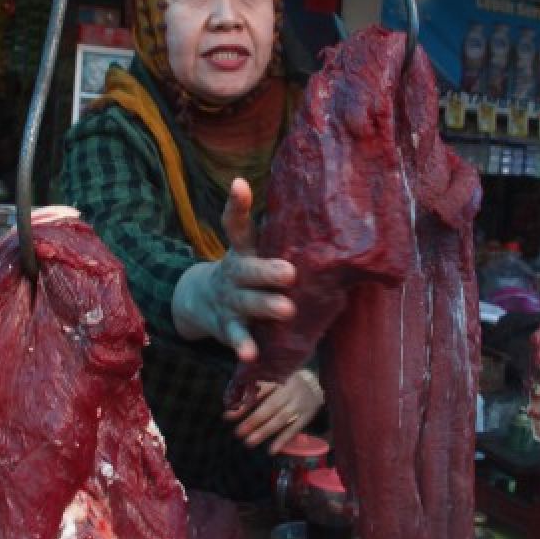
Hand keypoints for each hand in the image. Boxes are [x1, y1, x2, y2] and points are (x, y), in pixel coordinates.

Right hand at [171, 178, 295, 361]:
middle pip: (248, 268)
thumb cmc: (246, 274)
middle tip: (289, 273)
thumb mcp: (254, 253)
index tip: (239, 185)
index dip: (237, 205)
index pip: (237, 224)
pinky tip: (250, 354)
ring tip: (285, 310)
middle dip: (268, 271)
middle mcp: (234, 272)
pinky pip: (237, 336)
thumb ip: (282, 243)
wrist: (199, 302)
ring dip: (265, 306)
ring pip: (247, 302)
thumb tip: (340, 233)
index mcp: (243, 250)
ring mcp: (229, 300)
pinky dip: (243, 345)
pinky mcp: (227, 326)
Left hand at [225, 368, 323, 453]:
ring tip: (249, 443)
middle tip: (238, 433)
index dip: (243, 405)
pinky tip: (271, 451)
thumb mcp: (273, 379)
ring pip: (280, 419)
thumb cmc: (287, 382)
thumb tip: (233, 403)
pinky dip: (283, 440)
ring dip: (264, 432)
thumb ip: (256, 389)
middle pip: (269, 407)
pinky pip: (294, 428)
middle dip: (253, 421)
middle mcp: (288, 391)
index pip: (258, 393)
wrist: (317, 382)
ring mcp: (298, 404)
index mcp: (277, 380)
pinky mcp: (307, 416)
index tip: (227, 416)